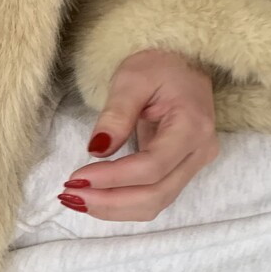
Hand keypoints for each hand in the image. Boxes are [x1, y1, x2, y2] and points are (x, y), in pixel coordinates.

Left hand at [59, 49, 219, 221]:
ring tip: (77, 199)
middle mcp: (200, 152)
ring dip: (114, 208)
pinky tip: (95, 198)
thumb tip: (97, 151)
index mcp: (193, 126)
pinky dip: (122, 203)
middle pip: (156, 194)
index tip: (77, 178)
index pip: (152, 167)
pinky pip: (153, 196)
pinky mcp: (181, 170)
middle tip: (71, 195)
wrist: (182, 63)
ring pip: (156, 203)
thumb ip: (116, 114)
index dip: (112, 179)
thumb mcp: (132, 78)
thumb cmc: (159, 65)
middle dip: (110, 201)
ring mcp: (194, 164)